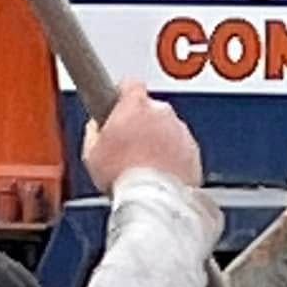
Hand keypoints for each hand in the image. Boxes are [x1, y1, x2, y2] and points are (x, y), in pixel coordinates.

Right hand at [83, 79, 201, 192]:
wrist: (154, 201)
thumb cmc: (124, 178)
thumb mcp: (92, 154)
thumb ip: (94, 132)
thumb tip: (95, 128)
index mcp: (134, 105)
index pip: (130, 84)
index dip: (122, 95)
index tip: (118, 106)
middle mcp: (162, 112)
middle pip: (151, 110)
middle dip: (142, 125)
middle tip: (129, 149)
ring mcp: (181, 131)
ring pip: (169, 130)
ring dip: (159, 143)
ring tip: (145, 168)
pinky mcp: (194, 152)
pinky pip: (183, 151)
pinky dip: (175, 159)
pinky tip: (160, 177)